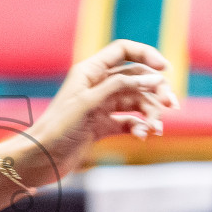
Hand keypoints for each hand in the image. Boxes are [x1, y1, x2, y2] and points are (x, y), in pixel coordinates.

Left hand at [27, 40, 179, 178]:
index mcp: (90, 71)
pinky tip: (143, 136)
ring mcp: (102, 106)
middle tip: (170, 105)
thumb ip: (120, 86)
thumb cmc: (58, 128)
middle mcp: (97, 86)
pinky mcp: (103, 126)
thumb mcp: (89, 102)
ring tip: (156, 128)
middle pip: (136, 78)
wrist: (41, 159)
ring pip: (136, 102)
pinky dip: (140, 127)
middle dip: (155, 90)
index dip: (147, 55)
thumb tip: (153, 79)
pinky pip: (129, 122)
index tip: (165, 70)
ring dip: (150, 113)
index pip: (124, 51)